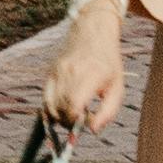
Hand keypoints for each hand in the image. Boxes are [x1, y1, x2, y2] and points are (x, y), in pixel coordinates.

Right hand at [38, 0, 129, 135]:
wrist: (94, 32)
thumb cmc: (108, 63)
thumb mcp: (117, 87)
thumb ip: (108, 112)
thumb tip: (93, 130)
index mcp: (91, 74)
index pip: (75, 104)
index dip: (76, 121)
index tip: (83, 125)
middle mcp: (71, 71)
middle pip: (62, 108)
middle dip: (69, 122)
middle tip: (79, 124)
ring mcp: (58, 71)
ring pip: (51, 105)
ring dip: (60, 117)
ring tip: (72, 117)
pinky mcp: (51, 72)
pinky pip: (45, 98)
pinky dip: (51, 109)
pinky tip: (61, 112)